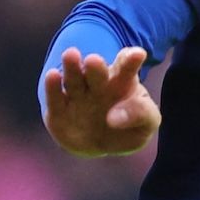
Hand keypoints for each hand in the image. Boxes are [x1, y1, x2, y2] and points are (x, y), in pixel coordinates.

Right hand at [41, 46, 159, 156]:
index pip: (126, 67)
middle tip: (94, 60)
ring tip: (70, 55)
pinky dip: (53, 87)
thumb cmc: (128, 129)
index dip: (131, 60)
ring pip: (74, 79)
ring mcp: (77, 95)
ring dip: (72, 68)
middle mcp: (97, 84)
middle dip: (95, 66)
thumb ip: (141, 114)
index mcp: (122, 82)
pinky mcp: (58, 110)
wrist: (100, 144)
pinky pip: (55, 98)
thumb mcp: (147, 123)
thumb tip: (114, 118)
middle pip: (97, 71)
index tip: (138, 55)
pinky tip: (52, 75)